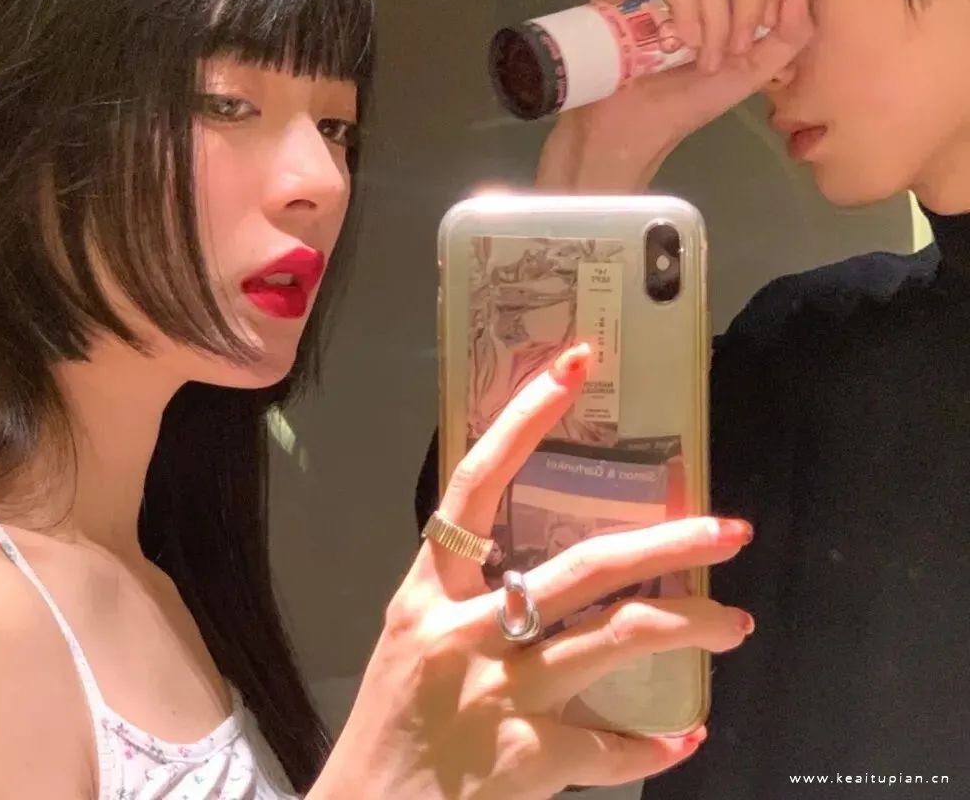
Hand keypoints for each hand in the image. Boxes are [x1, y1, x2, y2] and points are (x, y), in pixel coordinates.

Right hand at [312, 346, 754, 799]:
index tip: (573, 366)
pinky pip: (613, 746)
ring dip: (688, 625)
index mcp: (429, 588)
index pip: (479, 482)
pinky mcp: (528, 758)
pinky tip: (685, 732)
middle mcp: (464, 628)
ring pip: (616, 638)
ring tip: (734, 621)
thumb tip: (547, 566)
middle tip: (729, 529)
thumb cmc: (389, 720)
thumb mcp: (413, 636)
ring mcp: (500, 693)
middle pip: (582, 566)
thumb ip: (469, 594)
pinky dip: (653, 742)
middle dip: (667, 542)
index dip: (526, 420)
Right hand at [537, 0, 814, 192]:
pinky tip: (675, 43)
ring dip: (713, 17)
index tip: (761, 31)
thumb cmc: (688, 100)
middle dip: (746, 1)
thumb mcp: (753, 70)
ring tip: (701, 58)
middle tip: (734, 49)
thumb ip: (790, 37)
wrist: (637, 128)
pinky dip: (683, 7)